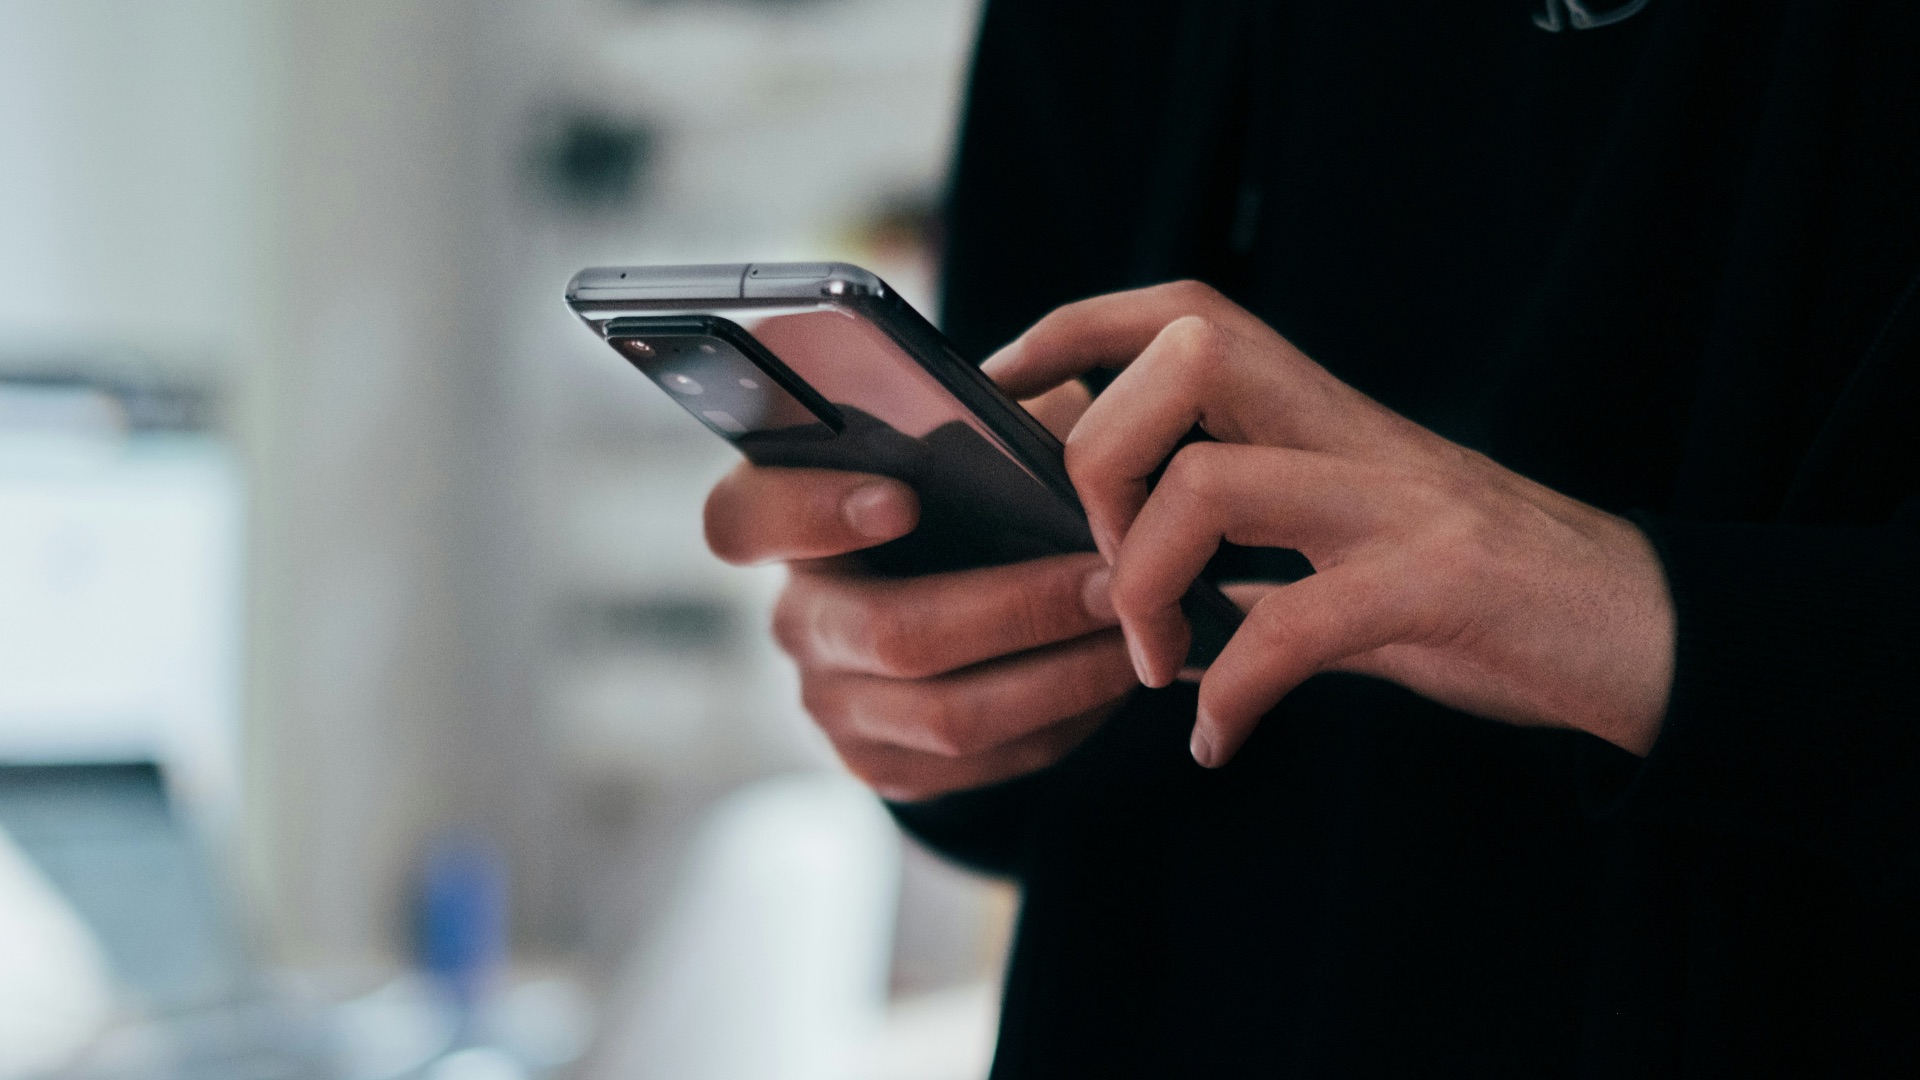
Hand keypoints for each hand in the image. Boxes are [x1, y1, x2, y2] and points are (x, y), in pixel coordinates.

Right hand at [703, 383, 1139, 800]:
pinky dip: (1062, 721)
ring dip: (1060, 675)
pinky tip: (1113, 679)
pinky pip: (982, 763)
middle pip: (890, 634)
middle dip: (1018, 609)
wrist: (958, 603)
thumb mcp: (970, 441)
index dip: (812, 513)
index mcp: (786, 520)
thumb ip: (990, 423)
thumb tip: (1058, 429)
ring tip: (1137, 634)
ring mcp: (832, 703)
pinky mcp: (882, 765)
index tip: (902, 498)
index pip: (744, 519)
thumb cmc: (966, 496)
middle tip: (1112, 581)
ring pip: (948, 715)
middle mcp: (796, 618)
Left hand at [986, 282, 1676, 767]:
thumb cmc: (1484, 596)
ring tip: (1154, 663)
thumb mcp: (1353, 551)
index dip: (1076, 329)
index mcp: (1324, 416)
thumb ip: (1255, 551)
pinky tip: (1219, 739)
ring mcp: (1398, 503)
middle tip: (1103, 568)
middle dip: (1099, 458)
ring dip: (1147, 584)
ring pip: (1213, 483)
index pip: (1184, 311)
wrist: (1643, 634)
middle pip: (1185, 358)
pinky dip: (1232, 692)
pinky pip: (1294, 626)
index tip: (1004, 389)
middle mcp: (1354, 434)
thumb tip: (1135, 581)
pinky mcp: (1437, 585)